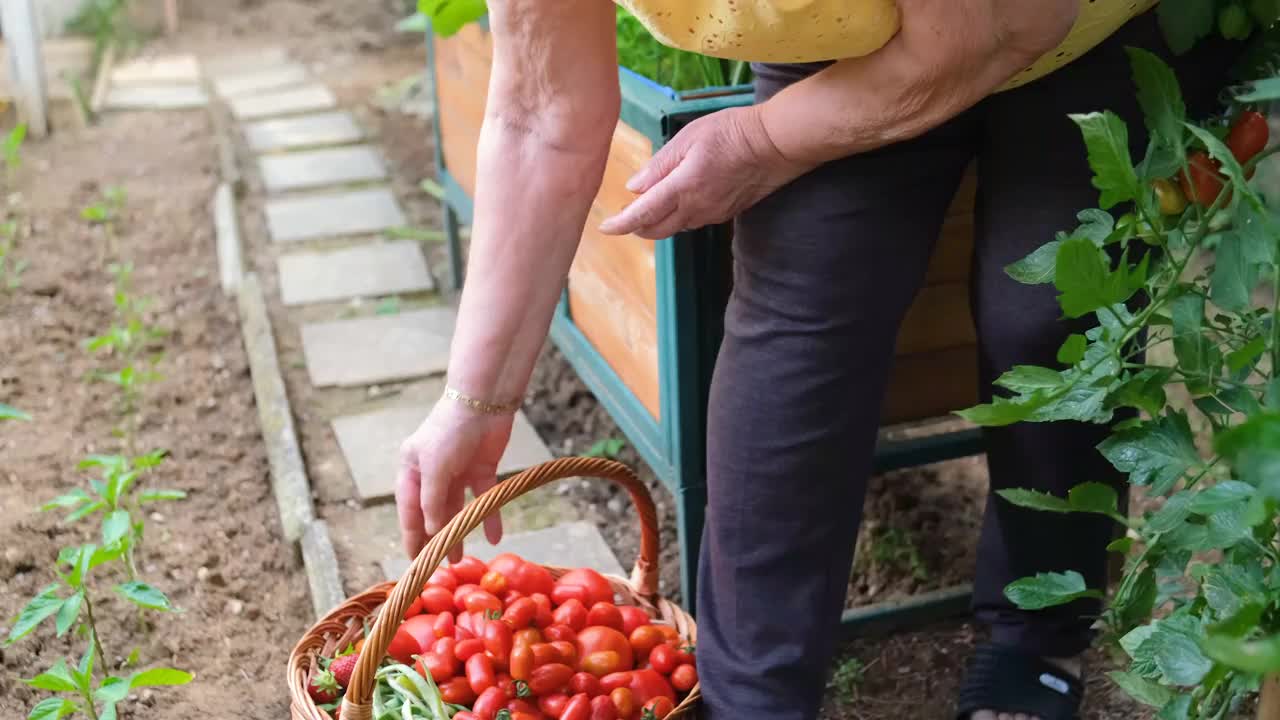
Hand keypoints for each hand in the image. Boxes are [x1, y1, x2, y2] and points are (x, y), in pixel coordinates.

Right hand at [395, 399, 513, 561]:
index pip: (409, 508)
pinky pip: (484, 499)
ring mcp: (458, 471)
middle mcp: (432, 472)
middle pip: (432, 511)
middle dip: (434, 538)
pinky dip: (490, 517)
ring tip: (458, 558)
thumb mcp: (435, 467)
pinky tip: (493, 537)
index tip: (414, 560)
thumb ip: (432, 500)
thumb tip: (430, 530)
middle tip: (436, 566)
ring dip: (459, 531)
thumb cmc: (450, 430)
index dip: (411, 534)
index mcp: (412, 468)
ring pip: (457, 508)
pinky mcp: (482, 469)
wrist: (484, 403)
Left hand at [597, 104, 810, 238]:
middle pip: (656, 230)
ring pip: (675, 228)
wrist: (775, 144)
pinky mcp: (726, 214)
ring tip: (648, 206)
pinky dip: (678, 217)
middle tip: (624, 215)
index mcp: (682, 188)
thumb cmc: (732, 132)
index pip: (643, 215)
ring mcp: (712, 214)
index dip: (621, 224)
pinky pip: (693, 222)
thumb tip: (635, 187)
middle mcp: (696, 208)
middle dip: (636, 226)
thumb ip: (659, 165)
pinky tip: (678, 202)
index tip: (605, 228)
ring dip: (657, 222)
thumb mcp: (688, 138)